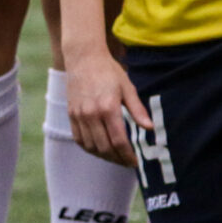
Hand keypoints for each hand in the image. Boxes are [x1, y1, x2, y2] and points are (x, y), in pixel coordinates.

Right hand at [64, 48, 153, 167]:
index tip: (136, 162)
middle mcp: (91, 114)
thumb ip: (137, 110)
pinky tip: (100, 150)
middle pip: (104, 147)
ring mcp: (79, 116)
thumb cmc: (110, 72)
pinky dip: (90, 148)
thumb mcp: (128, 88)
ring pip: (91, 146)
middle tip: (128, 163)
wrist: (84, 59)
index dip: (128, 155)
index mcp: (108, 108)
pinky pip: (79, 139)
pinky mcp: (71, 115)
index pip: (119, 140)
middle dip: (118, 159)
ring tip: (117, 158)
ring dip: (104, 156)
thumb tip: (150, 128)